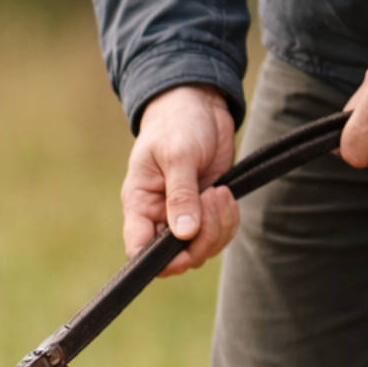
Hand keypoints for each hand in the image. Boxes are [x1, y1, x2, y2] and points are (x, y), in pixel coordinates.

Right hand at [123, 84, 239, 275]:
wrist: (199, 105)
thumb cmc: (178, 124)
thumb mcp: (178, 156)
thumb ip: (181, 195)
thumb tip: (185, 234)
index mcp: (140, 206)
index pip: (139, 250)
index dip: (158, 260)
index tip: (183, 246)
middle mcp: (159, 217)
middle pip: (176, 257)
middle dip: (202, 237)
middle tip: (213, 198)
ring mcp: (184, 217)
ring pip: (201, 249)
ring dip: (218, 227)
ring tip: (220, 192)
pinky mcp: (206, 211)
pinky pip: (218, 234)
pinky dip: (228, 221)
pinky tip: (226, 195)